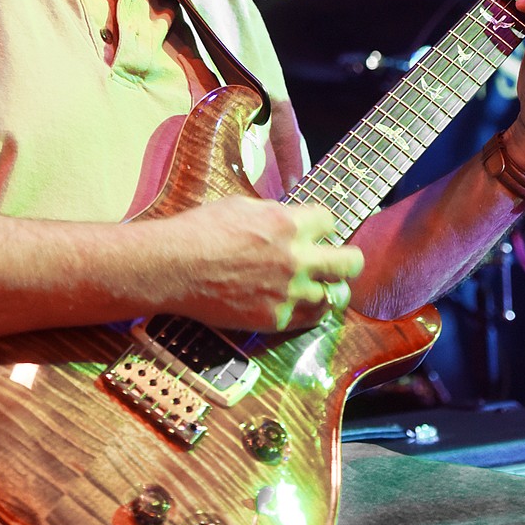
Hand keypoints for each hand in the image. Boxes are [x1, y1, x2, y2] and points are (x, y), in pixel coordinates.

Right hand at [160, 195, 362, 332]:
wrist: (174, 267)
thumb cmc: (200, 230)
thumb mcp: (242, 205)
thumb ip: (275, 214)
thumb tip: (291, 219)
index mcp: (287, 223)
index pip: (330, 221)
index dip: (324, 226)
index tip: (319, 231)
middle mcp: (295, 258)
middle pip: (349, 262)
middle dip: (349, 259)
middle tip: (345, 261)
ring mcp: (288, 292)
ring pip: (335, 295)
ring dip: (332, 288)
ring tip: (327, 286)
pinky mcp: (276, 319)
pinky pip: (312, 318)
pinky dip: (313, 310)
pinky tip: (307, 304)